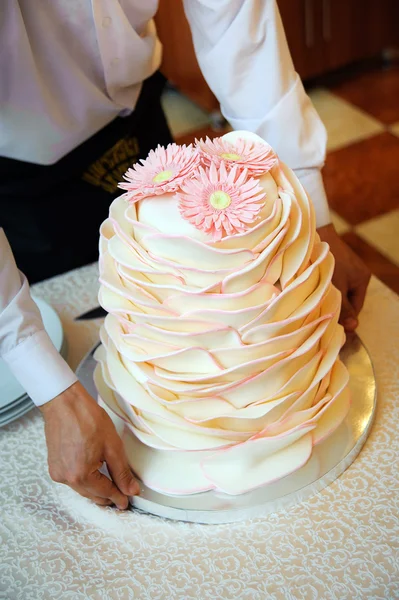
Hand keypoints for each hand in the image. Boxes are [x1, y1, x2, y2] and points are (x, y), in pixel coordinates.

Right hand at [40, 381, 139, 508]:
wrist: (65, 403)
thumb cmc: (87, 418)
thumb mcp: (112, 446)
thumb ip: (122, 472)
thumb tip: (131, 490)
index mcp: (81, 475)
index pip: (105, 493)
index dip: (119, 498)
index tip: (127, 502)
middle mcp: (66, 478)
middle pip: (92, 495)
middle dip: (108, 496)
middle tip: (123, 495)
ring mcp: (58, 473)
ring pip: (82, 489)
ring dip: (96, 488)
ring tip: (111, 484)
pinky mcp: (54, 466)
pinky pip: (73, 480)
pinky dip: (85, 480)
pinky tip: (94, 474)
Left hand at [317, 223, 370, 331]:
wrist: (312, 234)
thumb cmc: (324, 260)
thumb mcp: (335, 287)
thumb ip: (343, 307)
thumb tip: (353, 327)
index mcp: (362, 280)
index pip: (355, 309)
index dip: (343, 319)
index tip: (329, 327)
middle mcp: (357, 275)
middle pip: (347, 302)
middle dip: (334, 309)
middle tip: (319, 317)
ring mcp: (346, 269)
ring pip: (337, 293)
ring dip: (327, 299)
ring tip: (313, 304)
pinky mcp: (334, 265)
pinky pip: (331, 283)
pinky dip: (323, 288)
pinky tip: (311, 292)